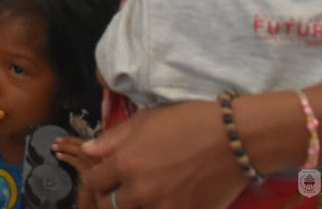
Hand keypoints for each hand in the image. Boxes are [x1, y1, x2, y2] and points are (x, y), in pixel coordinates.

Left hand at [53, 135, 99, 203]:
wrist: (91, 207)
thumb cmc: (88, 193)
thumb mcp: (85, 174)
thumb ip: (82, 162)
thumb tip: (68, 151)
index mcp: (103, 160)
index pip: (89, 144)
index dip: (74, 140)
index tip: (62, 140)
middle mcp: (103, 163)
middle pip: (86, 145)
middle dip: (69, 141)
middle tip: (56, 141)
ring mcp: (98, 169)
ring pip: (81, 151)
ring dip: (66, 147)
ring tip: (55, 148)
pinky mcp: (90, 177)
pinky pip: (77, 162)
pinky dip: (67, 157)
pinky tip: (59, 157)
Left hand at [80, 101, 244, 208]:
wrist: (234, 138)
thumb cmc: (187, 122)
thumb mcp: (145, 120)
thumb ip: (112, 139)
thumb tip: (87, 151)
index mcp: (126, 163)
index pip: (95, 182)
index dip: (99, 180)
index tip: (107, 177)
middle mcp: (140, 190)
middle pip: (110, 207)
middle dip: (112, 199)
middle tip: (122, 191)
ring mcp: (164, 208)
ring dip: (136, 206)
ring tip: (146, 195)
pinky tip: (168, 200)